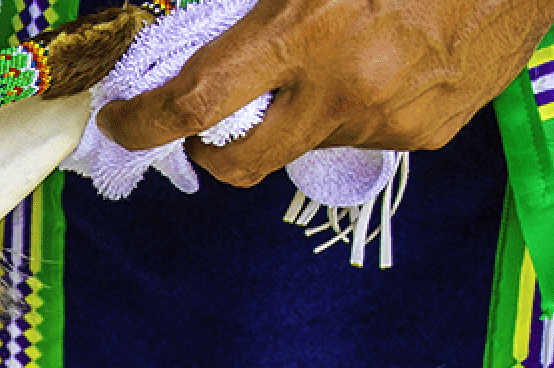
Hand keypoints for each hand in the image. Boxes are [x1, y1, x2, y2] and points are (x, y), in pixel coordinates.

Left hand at [96, 0, 553, 186]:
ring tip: (328, 57)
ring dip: (296, 115)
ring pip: (307, 143)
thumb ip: (249, 1)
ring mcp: (390, 119)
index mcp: (305, 32)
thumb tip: (191, 24)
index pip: (195, 103)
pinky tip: (381, 61)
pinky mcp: (430, 133)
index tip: (122, 121)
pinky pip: (365, 134)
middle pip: (241, 164)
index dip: (143, 122)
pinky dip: (353, 108)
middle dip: (209, 152)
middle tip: (203, 122)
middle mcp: (343, 89)